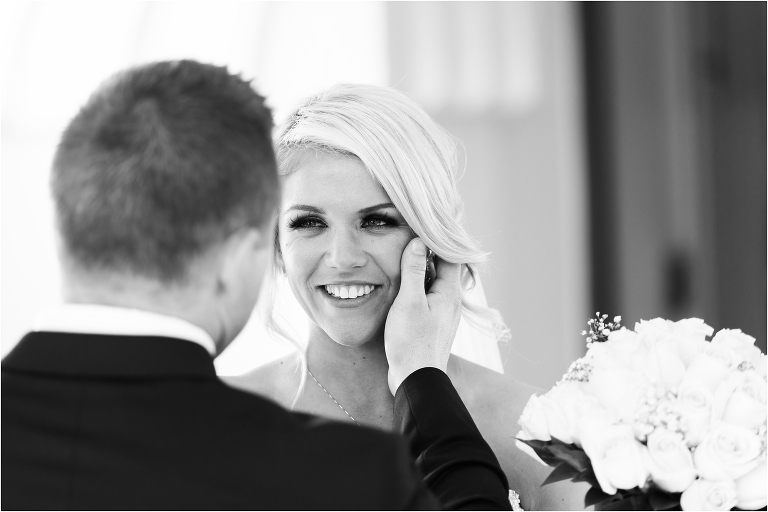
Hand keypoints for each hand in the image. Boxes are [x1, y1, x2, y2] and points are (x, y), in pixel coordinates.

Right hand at [384, 237, 462, 394]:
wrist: (416, 380)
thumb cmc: (411, 342)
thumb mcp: (409, 302)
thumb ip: (414, 271)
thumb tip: (418, 242)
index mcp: (450, 292)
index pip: (451, 254)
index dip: (439, 238)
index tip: (424, 224)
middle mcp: (451, 301)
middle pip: (444, 267)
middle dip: (429, 251)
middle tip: (412, 234)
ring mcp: (444, 313)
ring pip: (436, 282)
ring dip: (423, 269)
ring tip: (405, 255)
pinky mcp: (434, 324)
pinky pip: (430, 296)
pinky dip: (420, 285)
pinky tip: (405, 285)